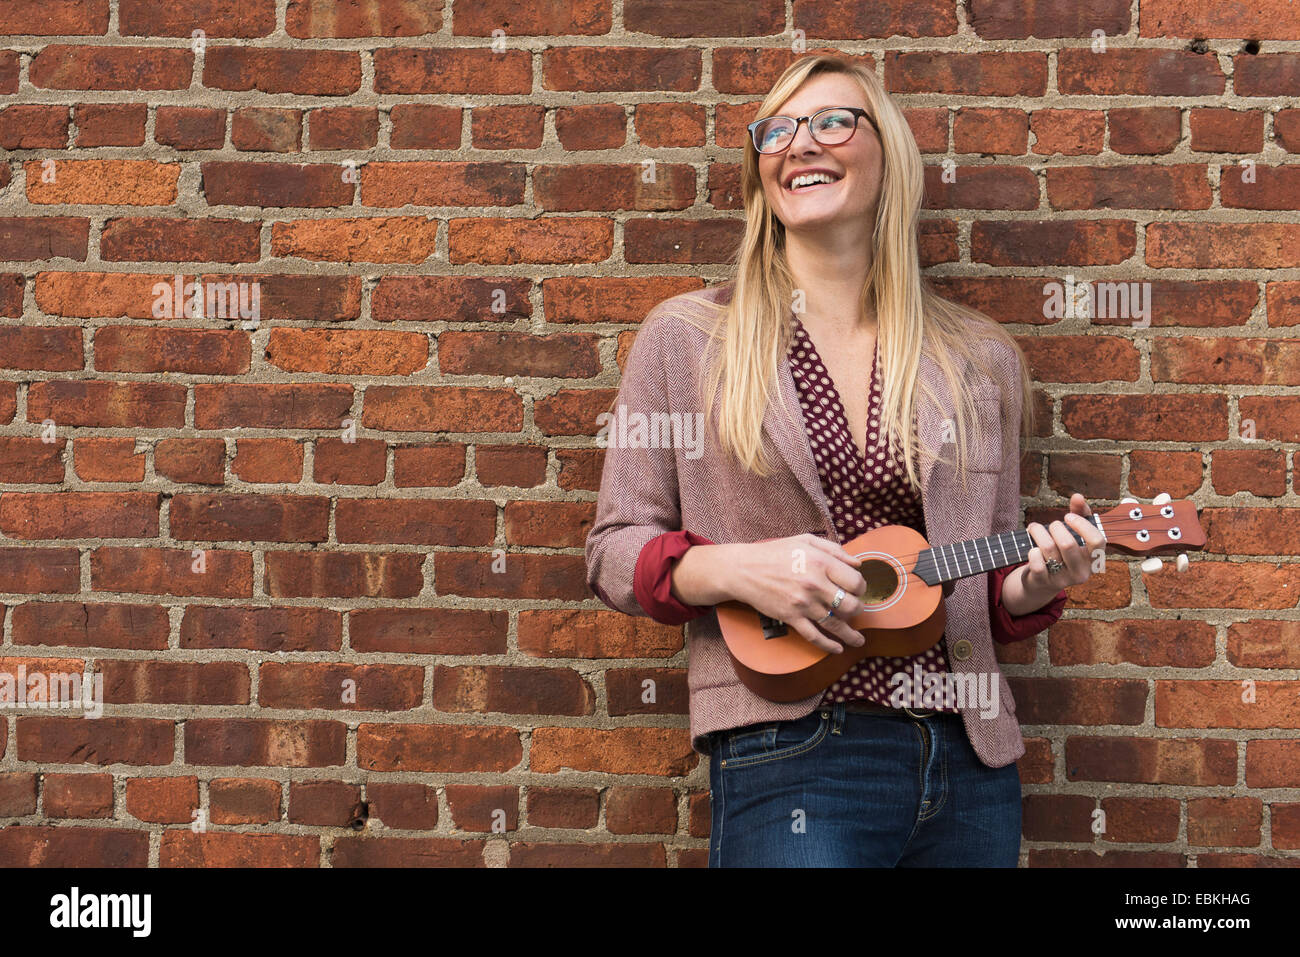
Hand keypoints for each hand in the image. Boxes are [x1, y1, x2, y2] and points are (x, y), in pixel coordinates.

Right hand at [727, 533, 868, 654]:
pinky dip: (829, 645)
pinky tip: (838, 648)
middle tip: (855, 610)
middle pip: (851, 606)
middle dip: (857, 610)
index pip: (856, 582)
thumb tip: (858, 563)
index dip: (861, 588)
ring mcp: (804, 604)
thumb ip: (834, 550)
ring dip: (851, 635)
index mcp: (822, 563)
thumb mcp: (806, 541)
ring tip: (859, 640)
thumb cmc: (775, 553)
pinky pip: (815, 636)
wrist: (744, 570)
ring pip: (836, 625)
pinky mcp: (791, 618)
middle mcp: (815, 584)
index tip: (857, 590)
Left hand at [1024, 492, 1105, 595]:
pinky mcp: (1044, 582)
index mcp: (1094, 559)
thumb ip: (1080, 512)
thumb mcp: (1074, 532)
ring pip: (1048, 549)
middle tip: (1051, 525)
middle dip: (1055, 527)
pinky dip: (1032, 551)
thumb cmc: (1061, 552)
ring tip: (1034, 528)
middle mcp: (1081, 572)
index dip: (1081, 524)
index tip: (1068, 517)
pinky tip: (1033, 549)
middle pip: (1067, 543)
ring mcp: (1063, 580)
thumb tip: (1078, 496)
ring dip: (1038, 532)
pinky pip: (1037, 563)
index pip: (1097, 540)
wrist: (1041, 582)